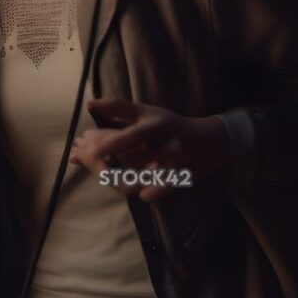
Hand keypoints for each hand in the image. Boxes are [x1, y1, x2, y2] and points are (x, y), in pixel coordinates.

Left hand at [70, 98, 230, 201]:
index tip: (89, 149)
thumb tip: (90, 105)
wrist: (208, 141)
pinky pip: (155, 192)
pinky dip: (143, 192)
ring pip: (139, 178)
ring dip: (120, 179)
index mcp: (155, 126)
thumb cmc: (169, 125)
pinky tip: (134, 187)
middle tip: (92, 164)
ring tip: (109, 176)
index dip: (108, 143)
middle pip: (130, 161)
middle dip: (107, 164)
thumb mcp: (147, 112)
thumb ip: (118, 107)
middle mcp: (166, 145)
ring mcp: (174, 165)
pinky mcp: (179, 180)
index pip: (129, 136)